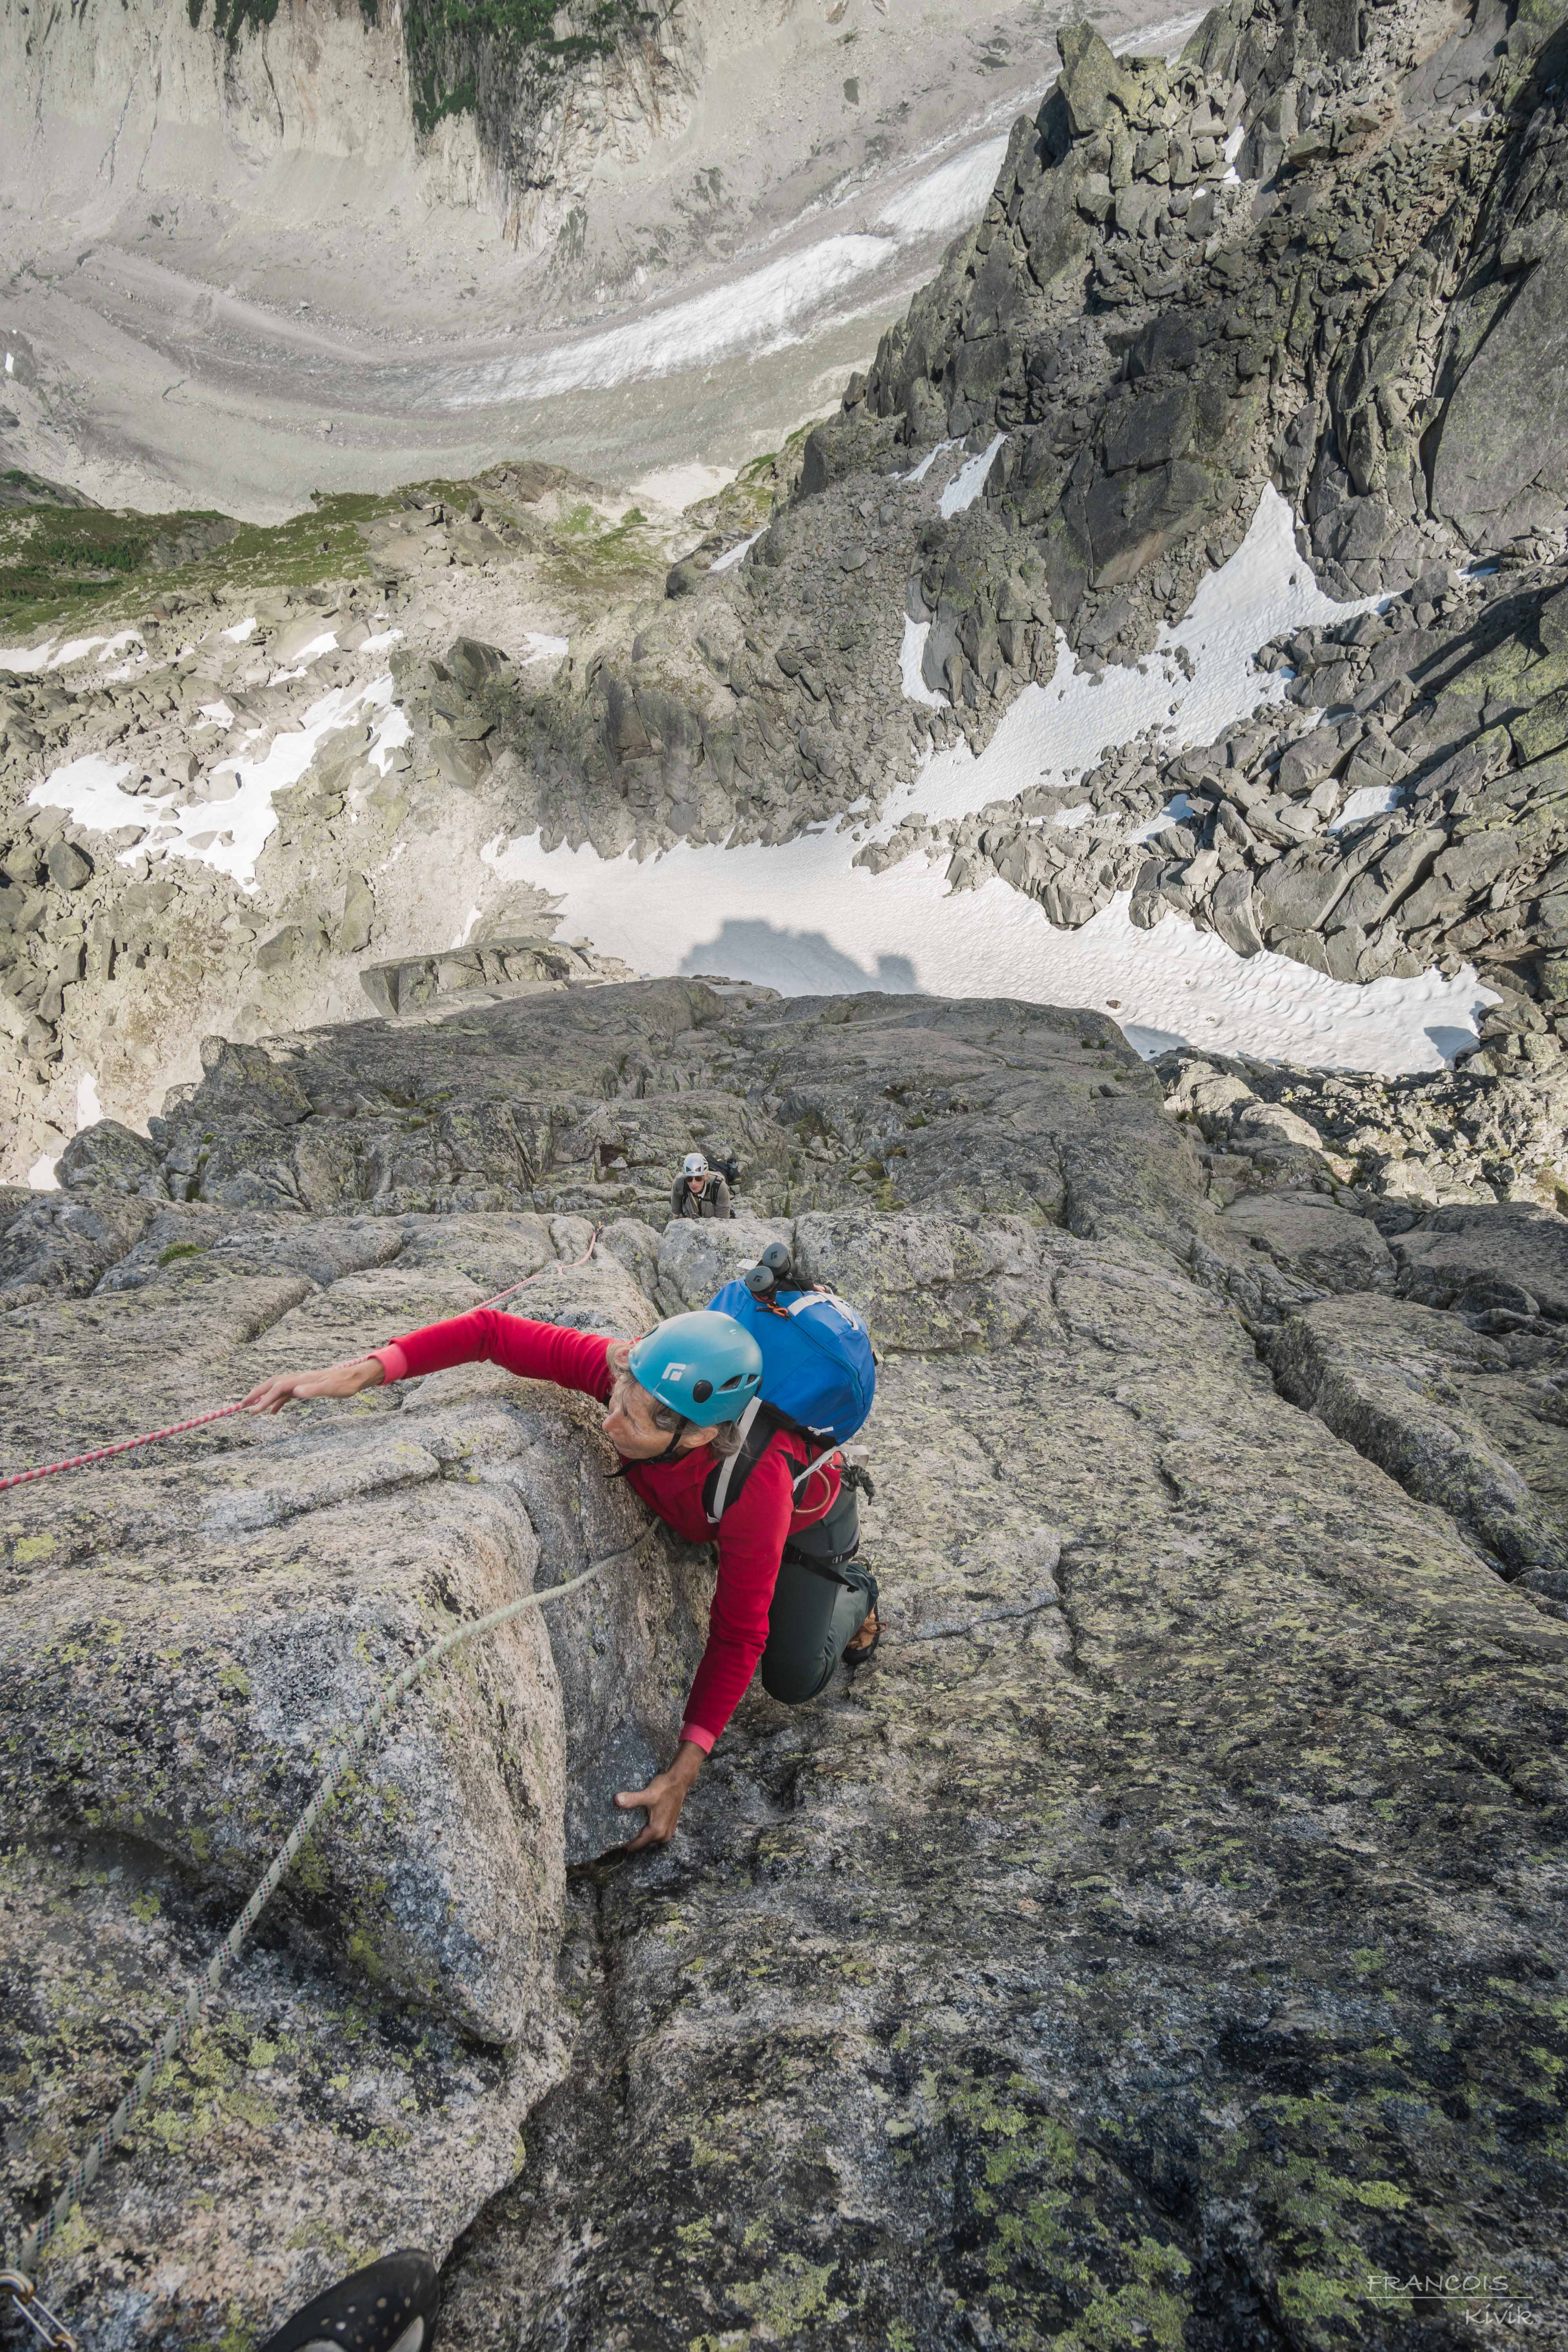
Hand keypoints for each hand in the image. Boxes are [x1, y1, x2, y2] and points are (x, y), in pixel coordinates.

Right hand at [241, 1359, 386, 1414]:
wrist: (353, 1377)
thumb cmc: (344, 1384)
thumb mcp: (331, 1388)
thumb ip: (313, 1389)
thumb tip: (295, 1392)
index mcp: (300, 1379)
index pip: (276, 1388)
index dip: (263, 1399)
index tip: (253, 1411)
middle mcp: (297, 1379)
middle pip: (270, 1385)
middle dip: (255, 1394)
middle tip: (241, 1406)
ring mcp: (299, 1383)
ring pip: (275, 1389)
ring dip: (262, 1398)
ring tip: (251, 1409)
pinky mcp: (304, 1387)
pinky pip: (285, 1395)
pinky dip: (275, 1403)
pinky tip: (271, 1413)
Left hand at [615, 1741, 703, 1850]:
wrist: (679, 1782)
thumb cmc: (664, 1788)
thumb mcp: (647, 1794)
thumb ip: (632, 1799)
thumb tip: (616, 1800)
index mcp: (657, 1831)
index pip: (637, 1844)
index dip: (625, 1843)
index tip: (614, 1840)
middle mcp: (663, 1835)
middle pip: (643, 1842)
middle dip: (633, 1837)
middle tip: (620, 1829)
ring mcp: (668, 1832)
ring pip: (649, 1838)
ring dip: (641, 1833)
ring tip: (629, 1824)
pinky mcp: (670, 1827)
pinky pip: (655, 1833)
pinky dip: (648, 1829)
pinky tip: (642, 1821)